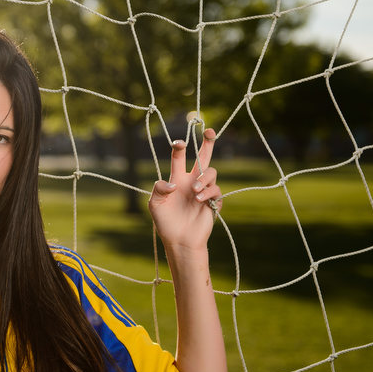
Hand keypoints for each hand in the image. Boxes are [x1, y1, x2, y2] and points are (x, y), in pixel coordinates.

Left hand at [148, 128, 222, 251]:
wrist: (179, 240)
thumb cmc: (165, 222)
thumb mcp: (155, 205)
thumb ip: (159, 189)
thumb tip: (173, 183)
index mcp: (176, 179)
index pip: (179, 158)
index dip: (179, 148)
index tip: (179, 143)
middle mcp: (191, 181)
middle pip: (203, 157)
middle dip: (207, 143)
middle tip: (210, 131)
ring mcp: (203, 191)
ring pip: (211, 172)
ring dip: (204, 179)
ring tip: (194, 191)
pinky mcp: (213, 201)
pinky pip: (217, 190)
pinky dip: (208, 193)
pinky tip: (199, 201)